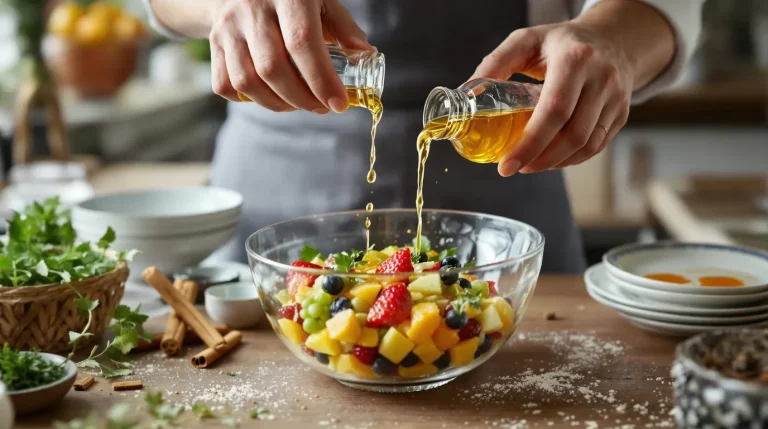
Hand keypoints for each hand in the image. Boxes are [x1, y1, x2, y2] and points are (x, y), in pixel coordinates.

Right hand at [209, 0, 371, 112]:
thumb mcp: (321, 1)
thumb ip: (343, 26)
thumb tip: (365, 53)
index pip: (302, 43)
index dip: (321, 79)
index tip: (338, 103)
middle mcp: (252, 9)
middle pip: (272, 68)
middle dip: (301, 98)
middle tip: (320, 107)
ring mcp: (228, 27)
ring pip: (247, 81)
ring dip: (277, 104)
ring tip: (298, 104)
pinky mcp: (214, 44)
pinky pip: (225, 85)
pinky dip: (249, 100)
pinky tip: (270, 96)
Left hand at [472, 22, 632, 175]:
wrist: (613, 37)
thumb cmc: (562, 41)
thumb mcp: (527, 40)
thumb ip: (496, 62)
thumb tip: (469, 92)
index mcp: (575, 58)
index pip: (554, 110)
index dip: (530, 143)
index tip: (506, 164)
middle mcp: (602, 78)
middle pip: (573, 134)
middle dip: (540, 159)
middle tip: (514, 167)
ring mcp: (616, 98)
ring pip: (587, 145)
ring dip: (555, 162)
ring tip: (530, 163)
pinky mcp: (621, 113)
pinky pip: (597, 146)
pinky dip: (572, 159)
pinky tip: (551, 158)